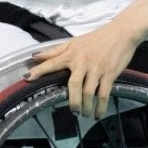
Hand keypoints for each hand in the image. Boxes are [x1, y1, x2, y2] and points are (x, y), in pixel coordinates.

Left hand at [25, 21, 140, 117]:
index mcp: (71, 54)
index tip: (27, 78)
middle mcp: (82, 62)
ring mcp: (96, 69)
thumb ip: (54, 51)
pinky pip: (104, 94)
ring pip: (89, 92)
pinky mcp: (110, 74)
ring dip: (86, 106)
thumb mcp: (73, 42)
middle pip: (73, 85)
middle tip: (72, 111)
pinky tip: (98, 113)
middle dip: (72, 100)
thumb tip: (35, 56)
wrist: (120, 33)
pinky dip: (100, 106)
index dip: (39, 71)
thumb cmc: (95, 38)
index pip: (52, 62)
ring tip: (84, 114)